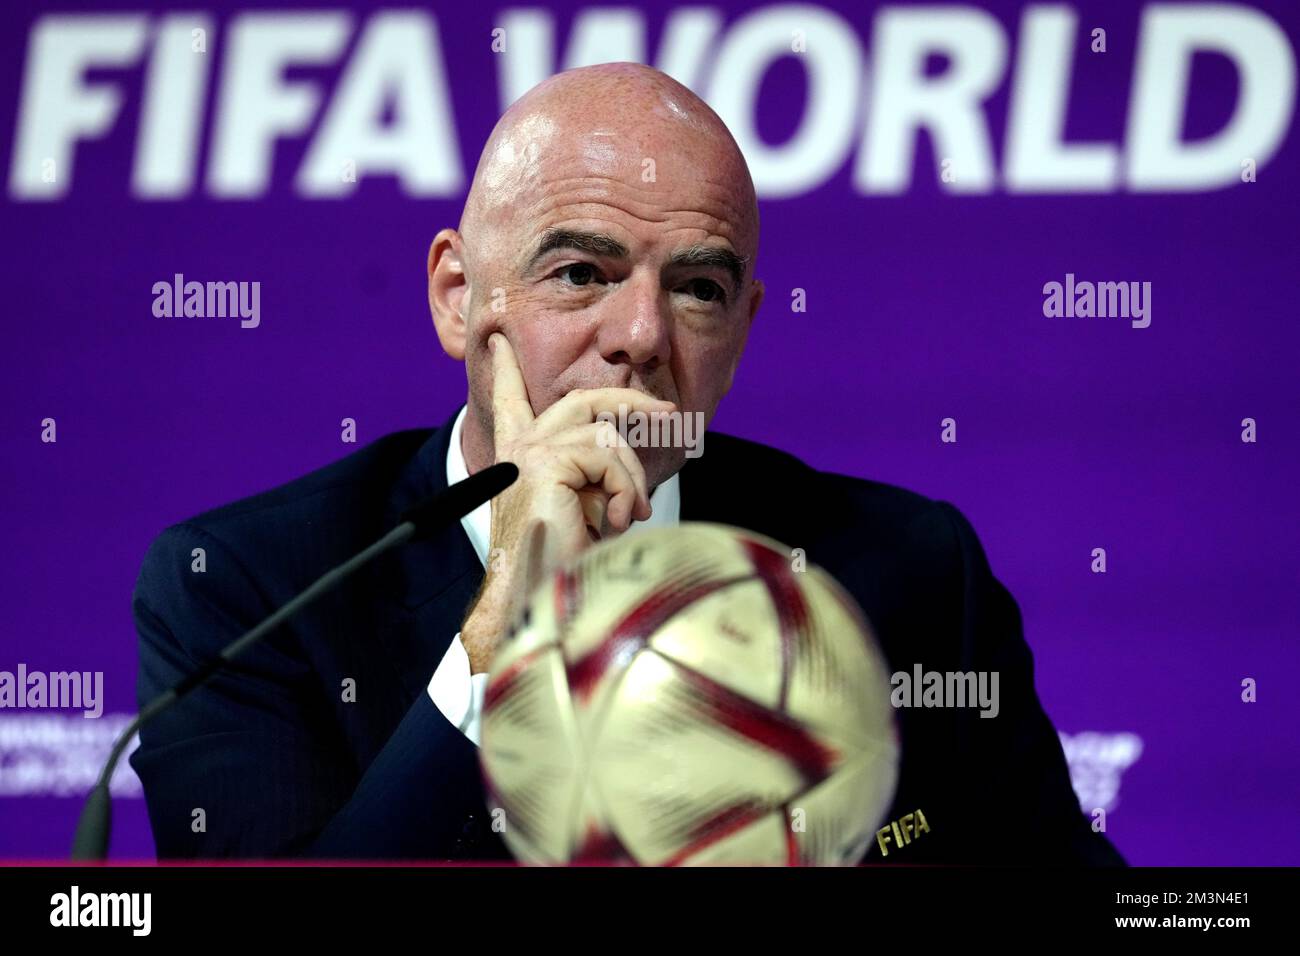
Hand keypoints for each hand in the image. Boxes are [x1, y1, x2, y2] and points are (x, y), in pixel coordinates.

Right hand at [459, 332, 674, 672]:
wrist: (545, 602)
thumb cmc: (565, 567)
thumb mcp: (582, 508)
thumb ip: (590, 474)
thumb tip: (622, 453)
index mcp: (519, 462)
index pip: (510, 405)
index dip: (506, 372)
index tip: (498, 341)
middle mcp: (518, 452)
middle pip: (582, 402)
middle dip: (630, 402)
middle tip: (668, 415)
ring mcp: (529, 454)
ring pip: (607, 437)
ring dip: (630, 480)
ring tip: (627, 518)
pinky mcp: (544, 464)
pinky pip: (606, 457)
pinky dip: (623, 492)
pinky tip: (614, 521)